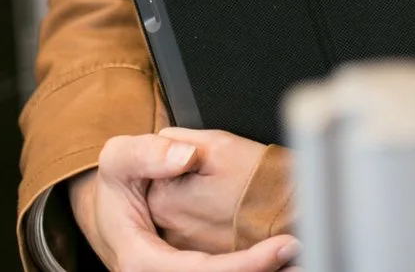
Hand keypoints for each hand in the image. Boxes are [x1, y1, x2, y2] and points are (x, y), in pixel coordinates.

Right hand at [70, 134, 296, 270]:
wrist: (109, 207)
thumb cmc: (117, 187)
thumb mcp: (120, 159)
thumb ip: (147, 154)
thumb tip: (185, 156)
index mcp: (141, 260)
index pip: (198, 271)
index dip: (243, 266)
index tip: (281, 247)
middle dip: (262, 271)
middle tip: (303, 249)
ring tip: (304, 257)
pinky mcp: (192, 271)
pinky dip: (254, 268)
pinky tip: (286, 260)